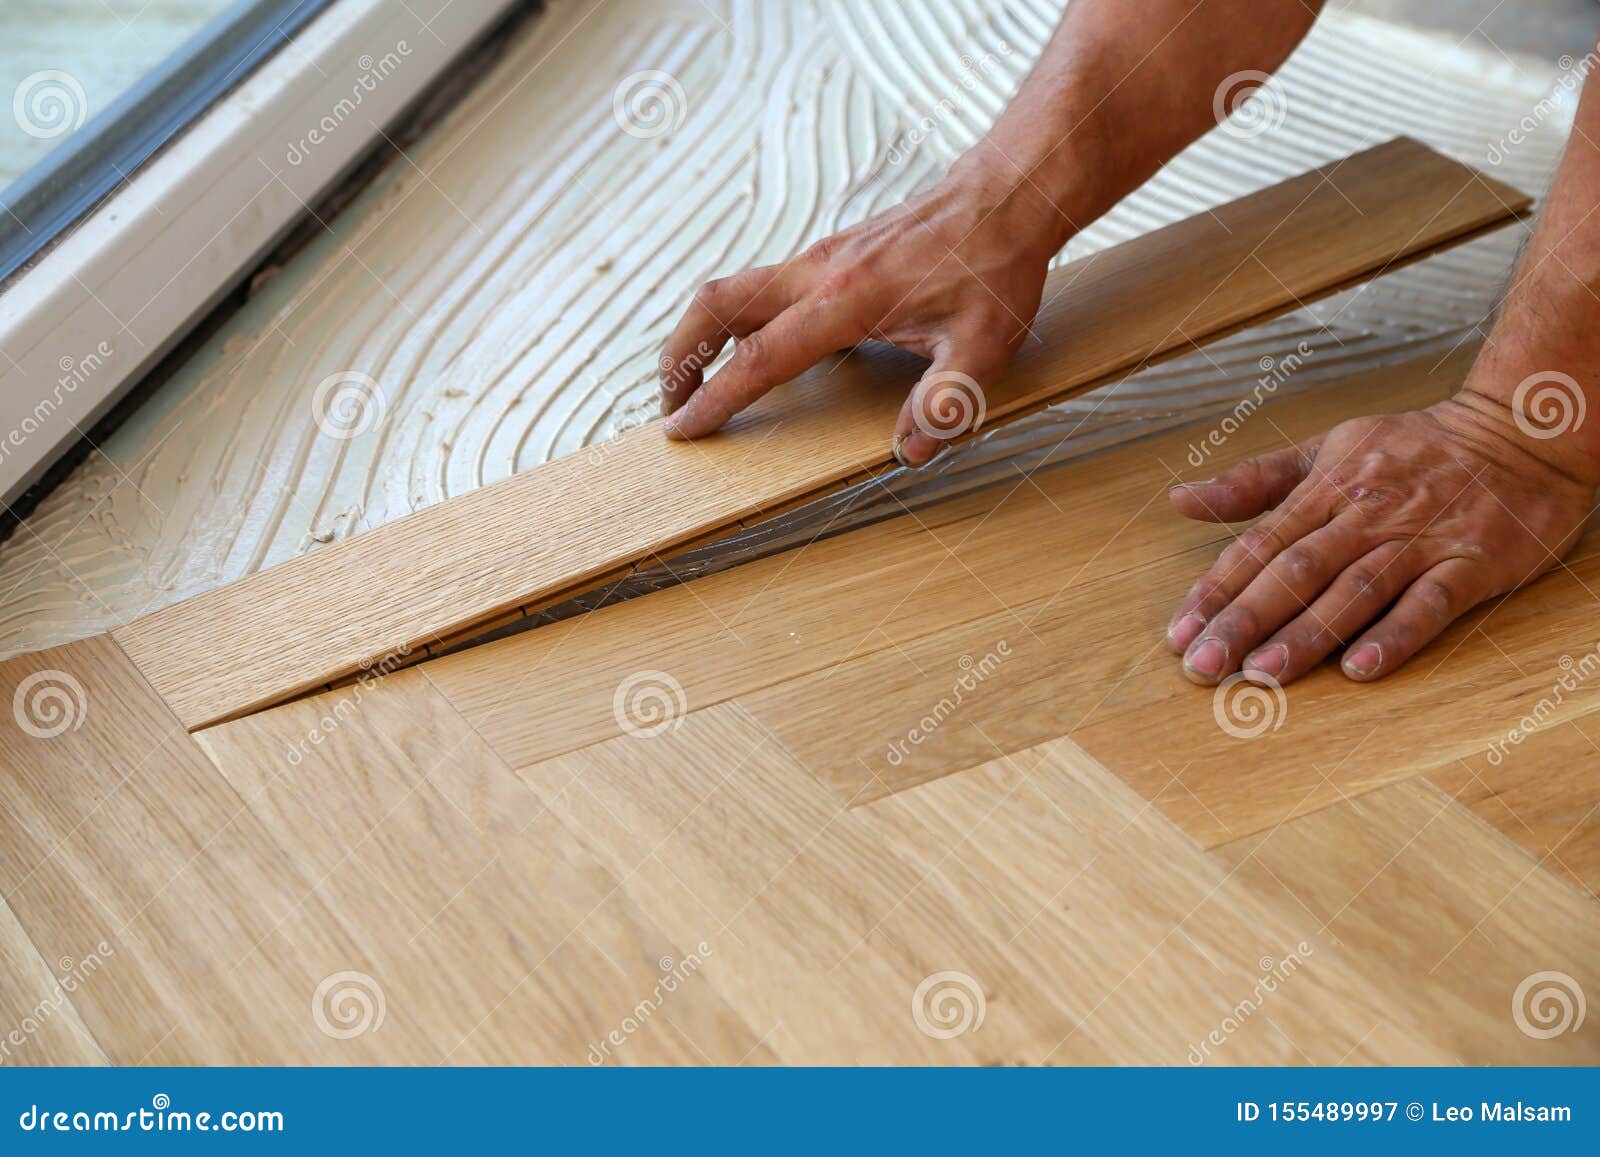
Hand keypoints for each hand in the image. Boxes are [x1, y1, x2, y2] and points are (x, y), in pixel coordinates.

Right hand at [658, 153, 1067, 465]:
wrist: (1005, 196)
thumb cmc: (996, 267)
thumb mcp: (986, 346)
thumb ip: (946, 403)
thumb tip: (910, 452)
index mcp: (848, 300)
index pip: (761, 357)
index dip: (716, 398)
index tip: (685, 430)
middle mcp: (818, 272)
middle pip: (715, 306)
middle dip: (679, 358)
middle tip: (671, 408)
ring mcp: (819, 257)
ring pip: (731, 291)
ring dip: (701, 337)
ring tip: (695, 385)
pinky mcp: (828, 254)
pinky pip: (762, 288)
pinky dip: (736, 322)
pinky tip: (754, 354)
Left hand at [1164, 393, 1594, 685]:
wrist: (1522, 430)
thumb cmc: (1413, 448)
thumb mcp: (1327, 449)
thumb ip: (1254, 482)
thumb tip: (1180, 500)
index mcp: (1327, 487)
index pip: (1259, 545)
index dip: (1216, 590)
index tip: (1179, 634)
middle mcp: (1367, 514)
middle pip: (1296, 571)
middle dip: (1244, 620)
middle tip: (1202, 667)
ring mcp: (1420, 540)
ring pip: (1354, 590)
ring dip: (1306, 634)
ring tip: (1261, 674)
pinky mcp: (1471, 563)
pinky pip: (1429, 603)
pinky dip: (1395, 636)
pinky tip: (1359, 669)